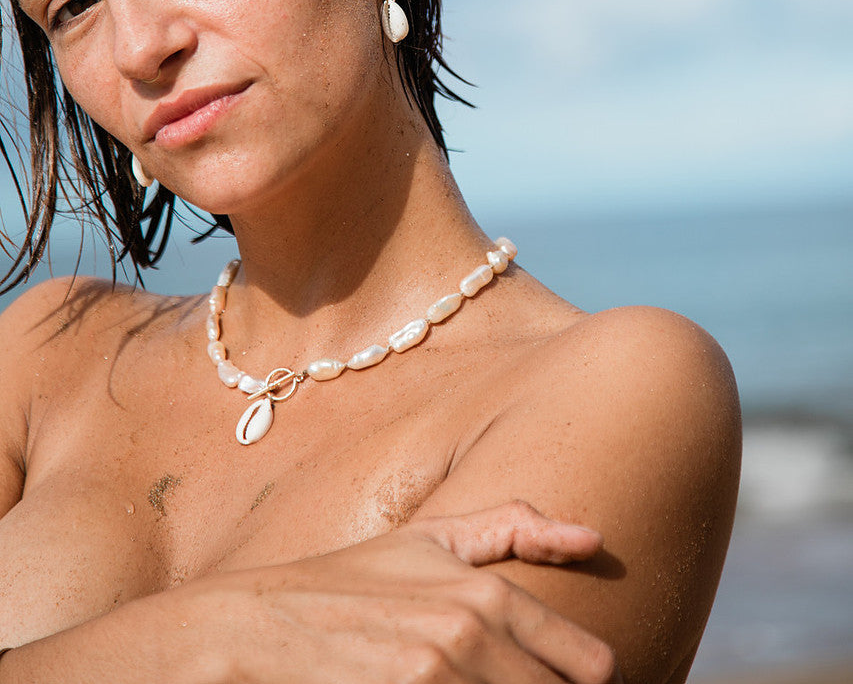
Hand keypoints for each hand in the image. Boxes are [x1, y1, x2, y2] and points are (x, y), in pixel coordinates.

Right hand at [192, 500, 620, 682]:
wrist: (246, 634)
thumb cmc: (340, 587)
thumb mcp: (424, 542)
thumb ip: (512, 527)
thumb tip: (594, 538)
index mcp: (490, 596)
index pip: (592, 668)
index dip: (580, 682)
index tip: (549, 680)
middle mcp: (470, 638)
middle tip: (487, 680)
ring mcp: (435, 681)